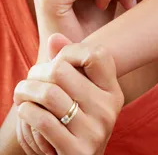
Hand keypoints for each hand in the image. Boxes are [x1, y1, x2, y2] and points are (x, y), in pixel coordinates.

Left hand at [15, 34, 122, 154]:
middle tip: (30, 78)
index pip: (97, 54)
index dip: (71, 50)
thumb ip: (70, 64)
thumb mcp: (81, 93)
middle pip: (63, 71)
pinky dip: (26, 111)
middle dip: (38, 71)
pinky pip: (43, 121)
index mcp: (113, 90)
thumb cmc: (76, 122)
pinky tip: (25, 110)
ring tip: (21, 92)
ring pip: (49, 94)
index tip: (57, 60)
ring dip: (26, 90)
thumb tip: (54, 38)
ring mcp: (95, 131)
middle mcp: (108, 108)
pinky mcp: (78, 151)